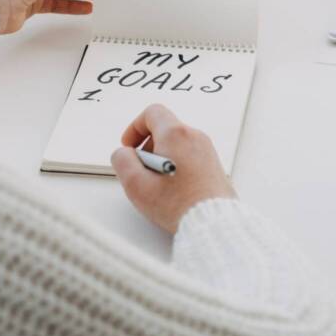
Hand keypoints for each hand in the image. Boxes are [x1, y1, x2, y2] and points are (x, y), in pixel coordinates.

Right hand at [111, 104, 235, 233]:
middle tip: (142, 170)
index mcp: (176, 135)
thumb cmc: (179, 205)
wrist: (213, 222)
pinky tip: (173, 189)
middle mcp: (195, 137)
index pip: (152, 112)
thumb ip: (122, 161)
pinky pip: (189, 155)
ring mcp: (207, 150)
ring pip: (177, 143)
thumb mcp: (136, 185)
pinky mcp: (213, 164)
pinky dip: (176, 165)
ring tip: (158, 184)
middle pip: (164, 128)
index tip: (130, 146)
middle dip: (148, 146)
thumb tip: (124, 153)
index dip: (135, 127)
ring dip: (161, 157)